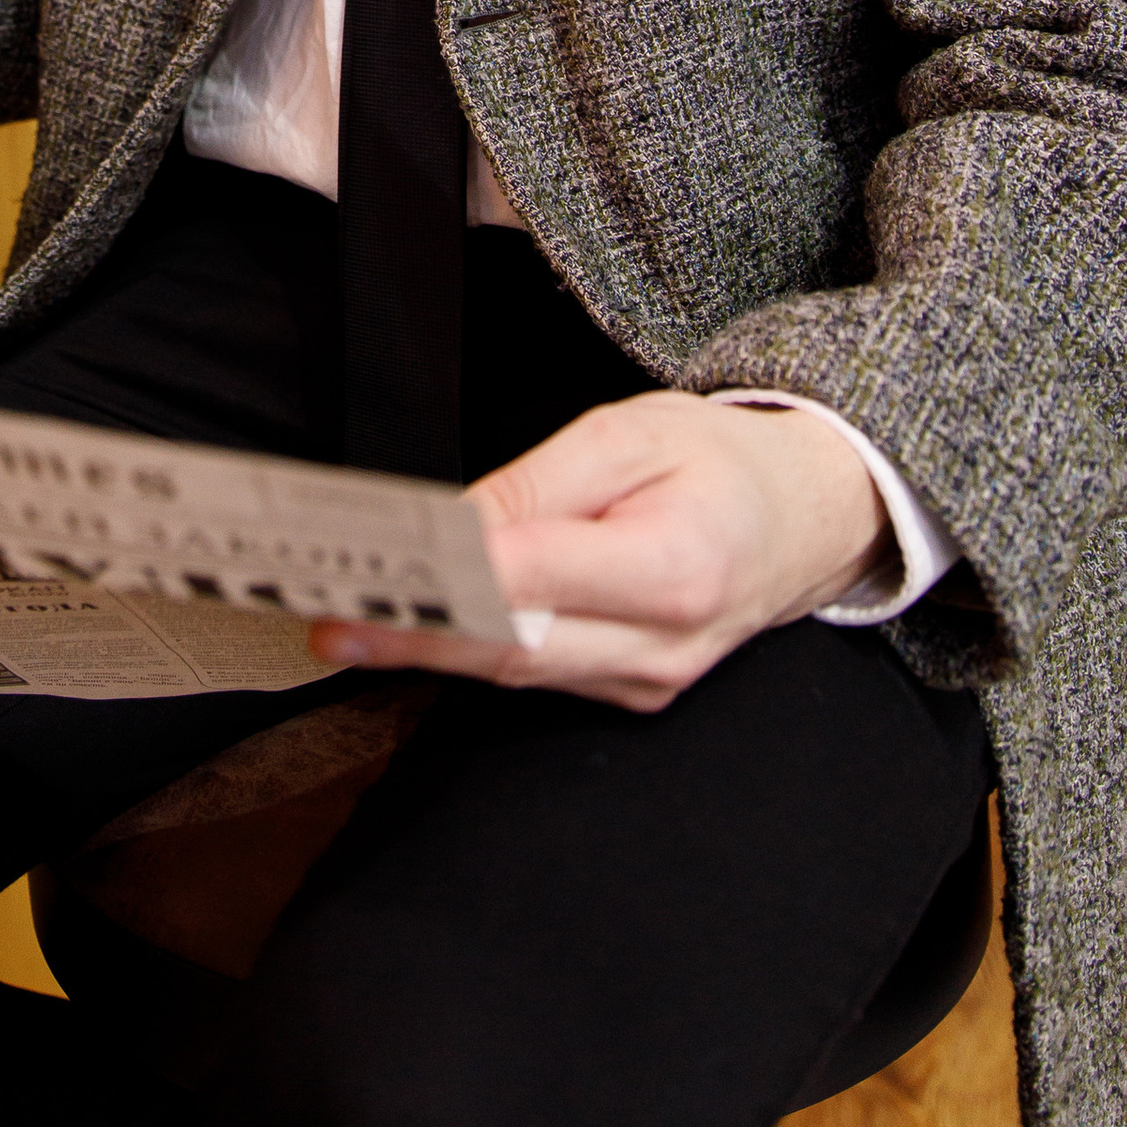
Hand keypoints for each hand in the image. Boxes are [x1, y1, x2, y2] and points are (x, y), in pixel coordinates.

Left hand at [311, 393, 889, 713]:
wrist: (803, 518)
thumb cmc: (719, 464)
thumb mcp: (629, 435)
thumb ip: (536, 488)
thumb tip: (451, 529)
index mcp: (673, 566)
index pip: (530, 584)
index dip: (440, 581)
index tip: (366, 569)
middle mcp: (662, 644)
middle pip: (509, 648)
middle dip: (409, 632)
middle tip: (323, 612)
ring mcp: (647, 680)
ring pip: (514, 670)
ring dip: (426, 646)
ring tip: (340, 615)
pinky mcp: (630, 692)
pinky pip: (536, 673)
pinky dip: (470, 650)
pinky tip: (410, 626)